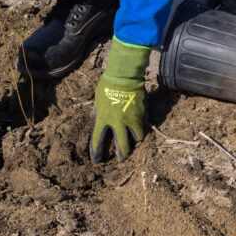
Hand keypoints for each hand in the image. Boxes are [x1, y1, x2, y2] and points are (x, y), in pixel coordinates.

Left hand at [90, 39, 150, 161]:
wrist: (124, 75)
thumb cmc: (107, 85)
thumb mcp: (98, 98)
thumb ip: (97, 110)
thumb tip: (93, 116)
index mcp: (103, 119)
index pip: (98, 140)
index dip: (96, 152)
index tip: (96, 160)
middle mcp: (117, 123)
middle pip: (121, 146)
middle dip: (122, 155)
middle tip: (121, 159)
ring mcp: (131, 119)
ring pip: (136, 138)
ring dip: (134, 142)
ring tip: (133, 143)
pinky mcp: (141, 114)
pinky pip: (142, 126)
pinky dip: (141, 129)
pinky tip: (139, 128)